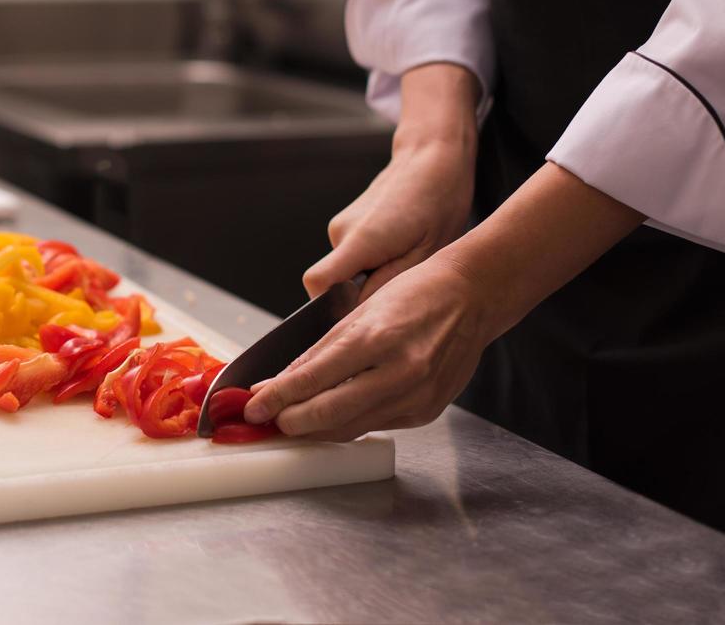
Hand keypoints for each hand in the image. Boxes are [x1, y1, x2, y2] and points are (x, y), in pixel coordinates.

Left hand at [247, 251, 496, 439]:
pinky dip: (348, 422)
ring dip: (316, 428)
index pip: (312, 379)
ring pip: (351, 427)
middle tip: (267, 421)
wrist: (472, 298)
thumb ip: (318, 353)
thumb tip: (280, 382)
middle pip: (329, 414)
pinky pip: (376, 424)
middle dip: (291, 422)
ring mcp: (416, 397)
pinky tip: (330, 415)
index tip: (252, 408)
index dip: (277, 398)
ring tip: (289, 421)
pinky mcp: (426, 411)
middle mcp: (398, 373)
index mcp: (375, 339)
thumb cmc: (414, 294)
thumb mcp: (357, 313)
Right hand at [303, 63, 479, 301]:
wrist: (432, 160)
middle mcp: (341, 231)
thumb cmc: (439, 203)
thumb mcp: (428, 253)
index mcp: (362, 239)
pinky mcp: (347, 225)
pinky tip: (400, 249)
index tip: (358, 313)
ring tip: (406, 259)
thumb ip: (390, 285)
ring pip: (346, 272)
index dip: (329, 306)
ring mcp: (341, 226)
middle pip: (333, 283)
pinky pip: (351, 258)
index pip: (318, 282)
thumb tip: (361, 312)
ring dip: (371, 276)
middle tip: (402, 283)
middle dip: (362, 293)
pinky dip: (372, 264)